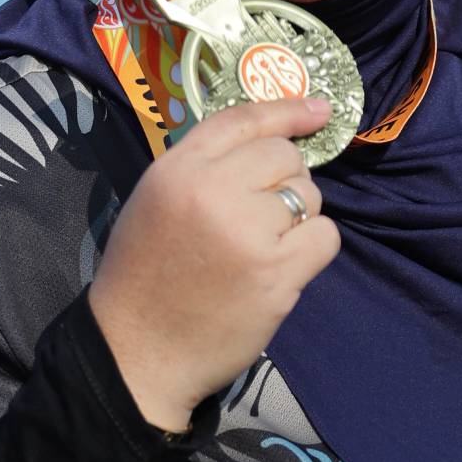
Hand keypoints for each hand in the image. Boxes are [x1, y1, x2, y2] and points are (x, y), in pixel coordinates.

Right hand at [89, 97, 341, 431]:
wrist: (137, 351)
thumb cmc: (144, 279)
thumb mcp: (155, 203)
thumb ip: (202, 170)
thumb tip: (272, 146)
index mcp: (176, 170)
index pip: (243, 120)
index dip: (287, 110)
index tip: (318, 110)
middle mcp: (211, 191)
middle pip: (284, 156)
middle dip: (286, 180)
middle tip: (263, 216)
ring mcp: (247, 231)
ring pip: (308, 196)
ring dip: (298, 217)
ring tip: (263, 247)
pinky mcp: (276, 273)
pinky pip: (324, 236)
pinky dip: (313, 248)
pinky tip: (283, 267)